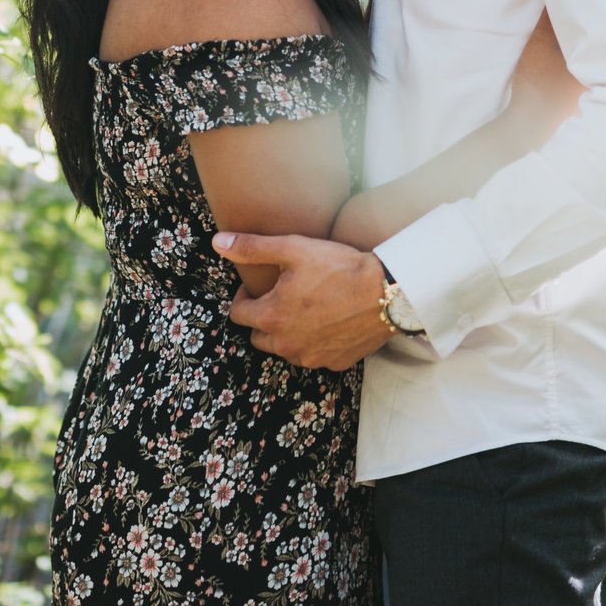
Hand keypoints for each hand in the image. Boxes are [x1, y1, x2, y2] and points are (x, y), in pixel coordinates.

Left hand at [214, 232, 394, 370]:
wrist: (388, 292)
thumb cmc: (340, 268)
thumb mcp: (292, 249)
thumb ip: (252, 248)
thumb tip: (218, 242)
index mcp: (271, 318)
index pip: (237, 314)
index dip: (243, 296)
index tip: (257, 285)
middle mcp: (287, 345)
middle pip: (257, 336)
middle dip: (262, 317)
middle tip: (280, 296)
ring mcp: (311, 358)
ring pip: (284, 349)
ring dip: (286, 332)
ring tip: (304, 308)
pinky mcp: (334, 363)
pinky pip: (313, 355)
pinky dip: (313, 342)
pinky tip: (327, 321)